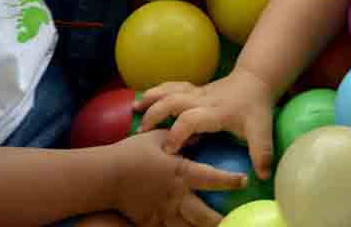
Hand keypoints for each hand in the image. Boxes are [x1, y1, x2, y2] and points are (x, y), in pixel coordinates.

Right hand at [111, 129, 246, 226]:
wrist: (106, 176)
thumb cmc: (133, 152)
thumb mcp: (158, 138)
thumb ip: (181, 137)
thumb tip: (200, 133)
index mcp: (181, 173)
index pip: (212, 178)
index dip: (230, 181)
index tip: (245, 181)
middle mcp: (176, 196)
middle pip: (204, 216)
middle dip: (221, 220)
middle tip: (233, 220)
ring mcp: (163, 212)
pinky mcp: (150, 222)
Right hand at [135, 69, 277, 178]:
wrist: (254, 80)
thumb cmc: (255, 107)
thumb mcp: (261, 130)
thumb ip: (261, 151)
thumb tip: (264, 175)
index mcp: (216, 111)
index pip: (192, 119)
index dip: (179, 133)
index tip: (169, 150)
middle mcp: (202, 100)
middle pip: (174, 101)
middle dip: (157, 114)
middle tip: (143, 132)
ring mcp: (196, 92)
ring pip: (169, 90)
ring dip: (152, 99)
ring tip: (135, 110)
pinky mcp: (191, 90)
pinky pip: (170, 87)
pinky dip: (155, 92)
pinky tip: (141, 100)